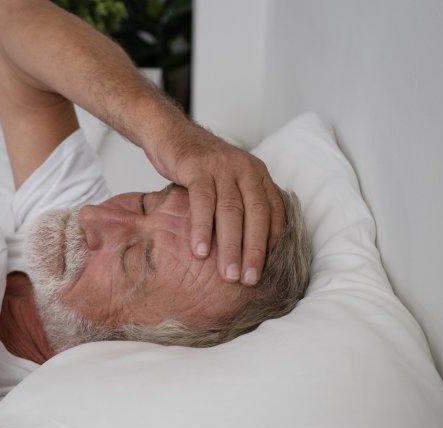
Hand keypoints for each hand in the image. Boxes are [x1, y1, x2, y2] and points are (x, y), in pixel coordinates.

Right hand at [151, 123, 285, 285]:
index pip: (273, 212)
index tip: (266, 270)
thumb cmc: (198, 165)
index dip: (271, 244)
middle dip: (254, 251)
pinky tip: (201, 250)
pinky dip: (203, 228)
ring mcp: (221, 166)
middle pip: (255, 215)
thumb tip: (248, 248)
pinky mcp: (197, 167)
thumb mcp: (226, 182)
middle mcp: (244, 169)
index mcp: (257, 174)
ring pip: (231, 212)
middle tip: (249, 280)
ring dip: (230, 246)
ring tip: (227, 274)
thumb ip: (240, 205)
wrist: (169, 132)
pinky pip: (203, 202)